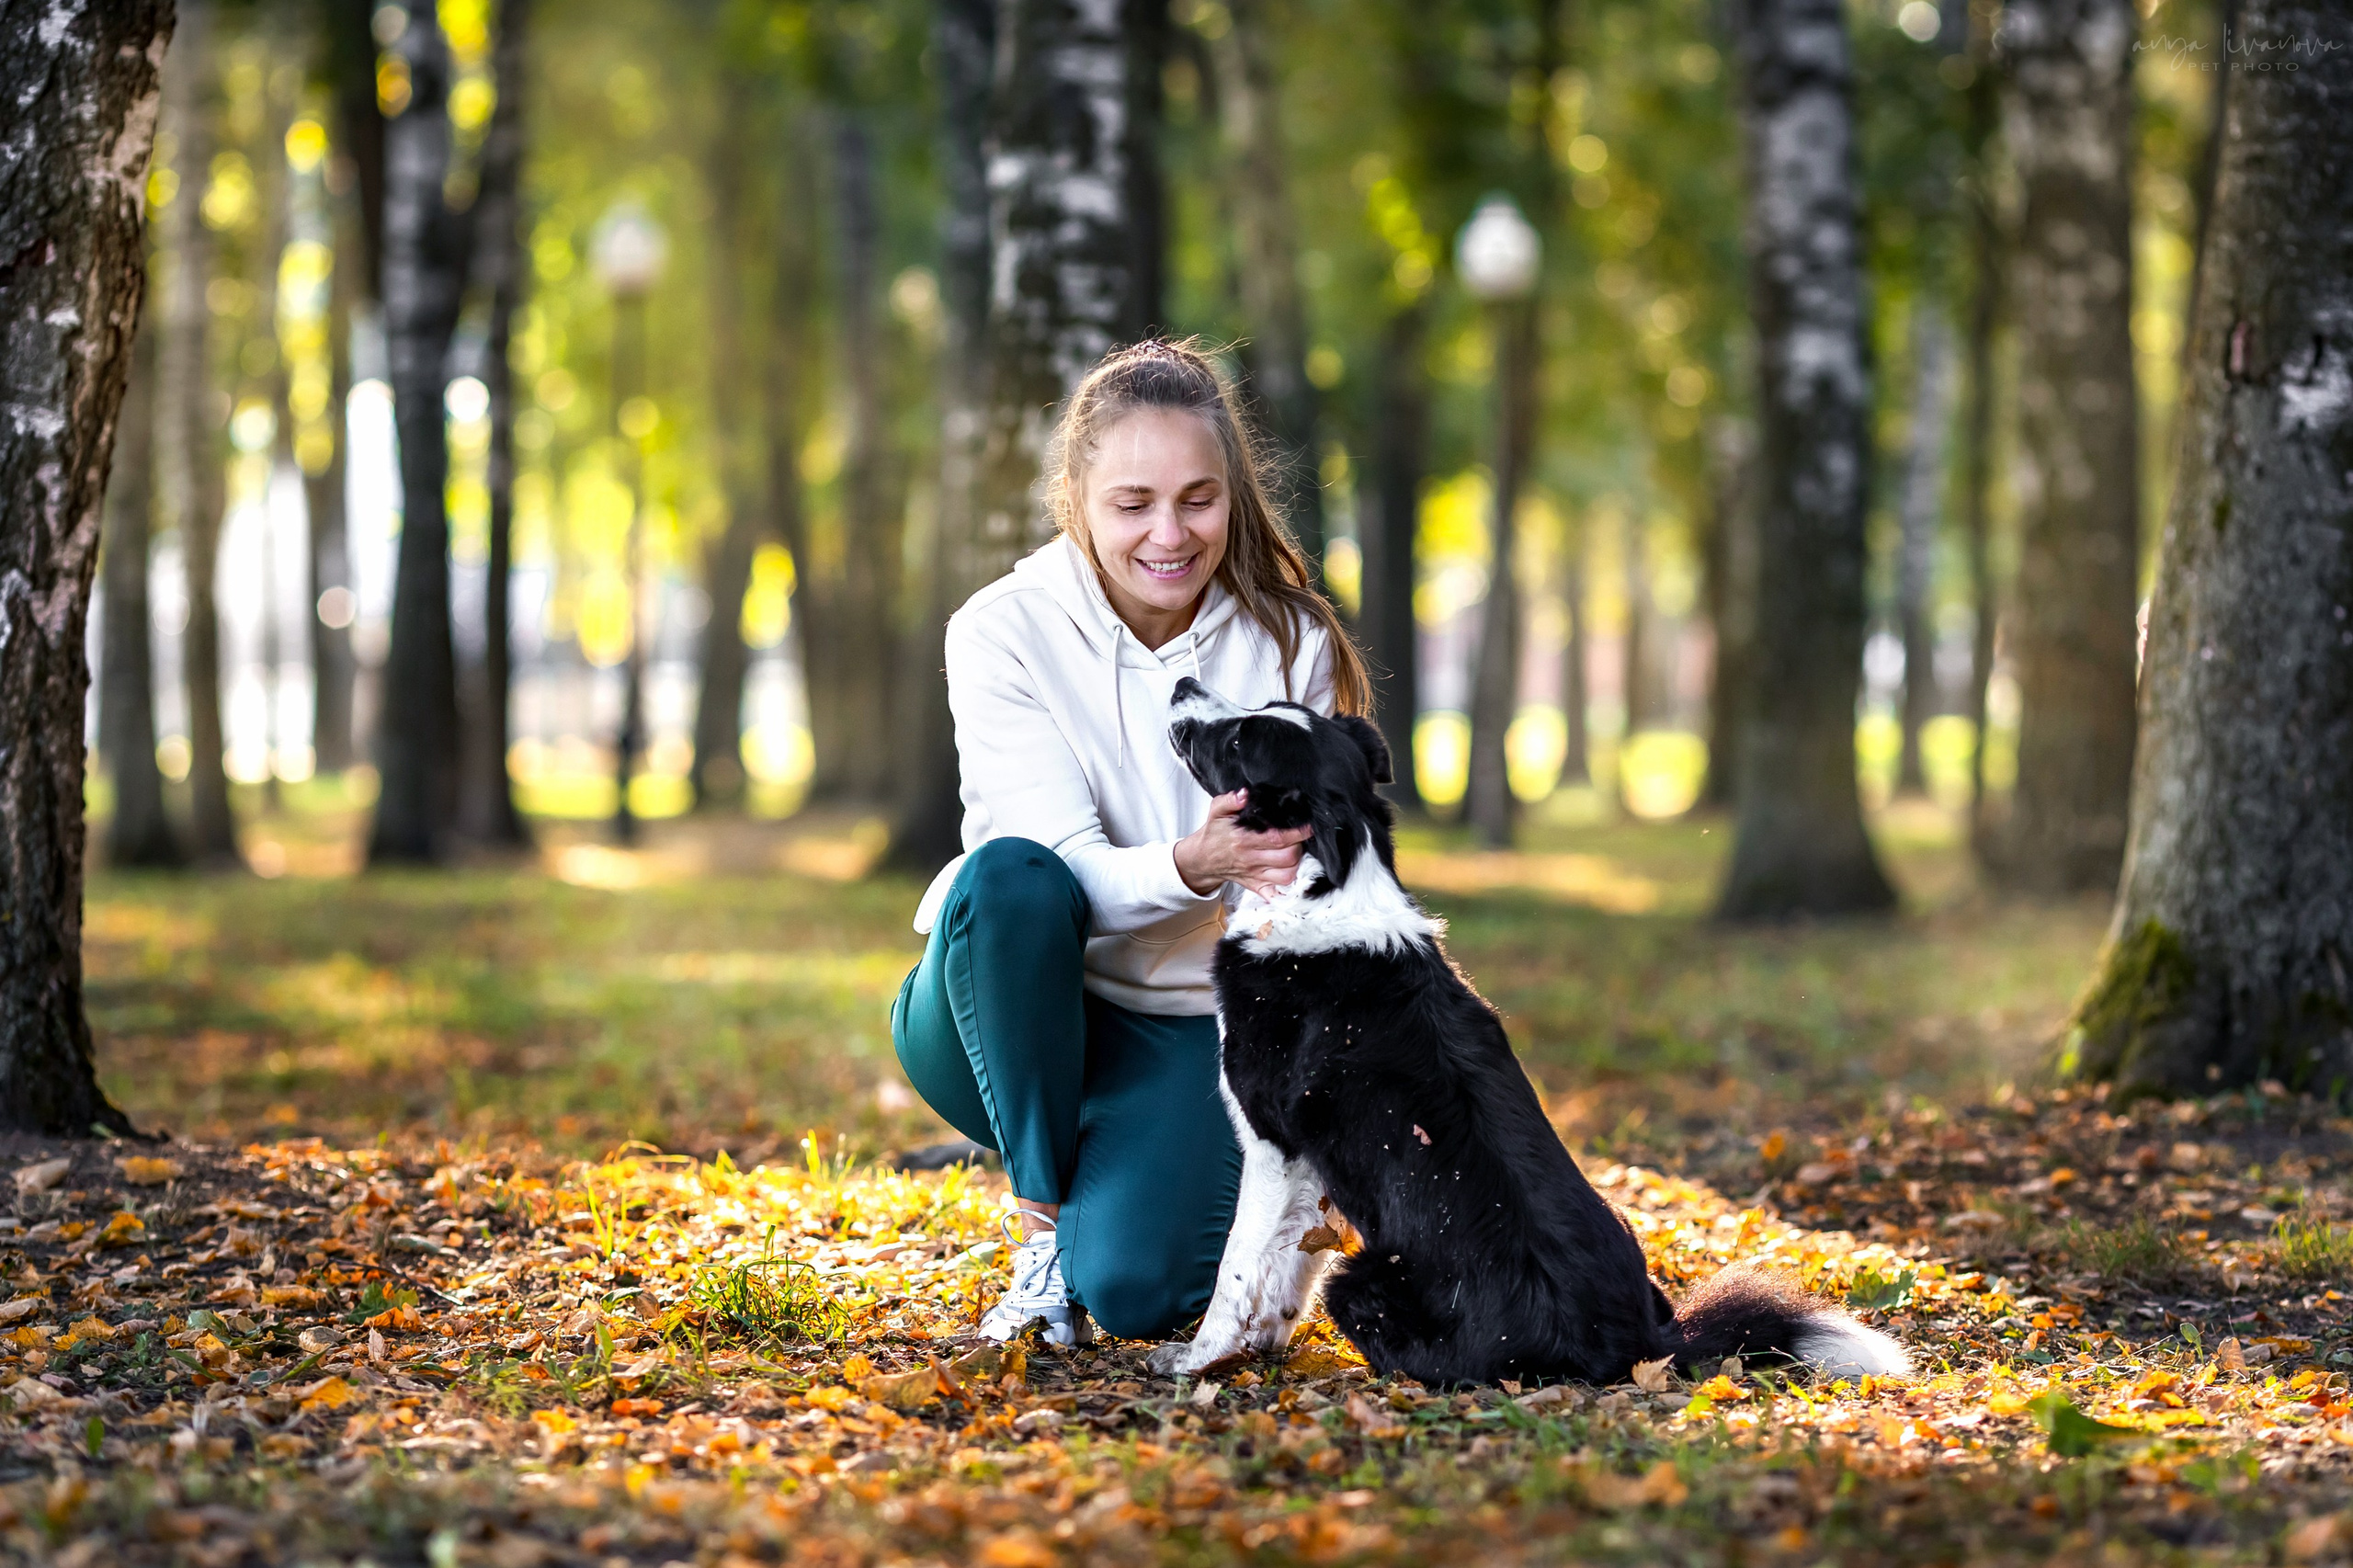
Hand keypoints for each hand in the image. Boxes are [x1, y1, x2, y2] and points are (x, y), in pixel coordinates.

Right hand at [1173, 791, 1310, 896]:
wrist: (1202, 858)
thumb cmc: (1214, 833)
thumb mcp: (1217, 810)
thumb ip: (1230, 800)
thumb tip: (1245, 794)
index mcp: (1244, 840)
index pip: (1277, 838)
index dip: (1297, 833)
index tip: (1307, 826)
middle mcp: (1250, 859)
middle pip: (1288, 858)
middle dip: (1300, 846)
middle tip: (1300, 837)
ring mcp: (1254, 875)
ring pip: (1287, 876)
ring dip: (1297, 865)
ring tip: (1296, 852)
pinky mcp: (1255, 885)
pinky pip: (1276, 894)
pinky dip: (1288, 889)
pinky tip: (1292, 877)